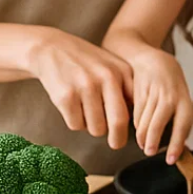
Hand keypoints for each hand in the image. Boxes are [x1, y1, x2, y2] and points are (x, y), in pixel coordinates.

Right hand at [26, 28, 133, 150]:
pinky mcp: (66, 96)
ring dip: (92, 128)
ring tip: (88, 114)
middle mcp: (106, 77)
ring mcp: (85, 86)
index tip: (137, 134)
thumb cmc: (87, 63)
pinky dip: (75, 123)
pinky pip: (76, 125)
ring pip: (96, 127)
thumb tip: (140, 119)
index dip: (137, 124)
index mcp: (122, 71)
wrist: (51, 48)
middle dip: (118, 139)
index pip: (137, 106)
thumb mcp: (112, 67)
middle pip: (118, 121)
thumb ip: (127, 87)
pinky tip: (73, 108)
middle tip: (116, 144)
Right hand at [127, 49, 192, 162]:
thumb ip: (179, 119)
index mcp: (185, 101)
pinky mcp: (140, 91)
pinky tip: (139, 130)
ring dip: (143, 137)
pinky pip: (136, 114)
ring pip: (145, 121)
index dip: (176, 144)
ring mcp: (154, 93)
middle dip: (152, 141)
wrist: (154, 60)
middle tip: (150, 153)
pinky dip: (137, 125)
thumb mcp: (181, 99)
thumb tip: (178, 147)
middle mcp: (170, 96)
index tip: (171, 160)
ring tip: (144, 145)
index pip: (182, 125)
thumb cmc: (171, 86)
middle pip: (158, 124)